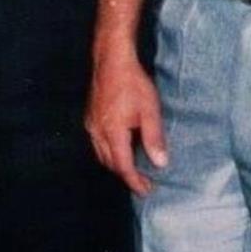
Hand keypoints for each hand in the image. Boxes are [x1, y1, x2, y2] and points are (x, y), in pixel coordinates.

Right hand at [86, 43, 167, 193]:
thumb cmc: (132, 83)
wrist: (111, 60)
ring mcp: (91, 125)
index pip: (123, 166)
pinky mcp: (90, 118)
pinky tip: (122, 148)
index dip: (135, 181)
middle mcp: (97, 132)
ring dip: (117, 164)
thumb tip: (160, 163)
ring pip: (102, 155)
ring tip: (135, 168)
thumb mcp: (150, 110)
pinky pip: (98, 143)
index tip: (146, 191)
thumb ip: (154, 138)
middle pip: (110, 164)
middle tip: (144, 182)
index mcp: (112, 132)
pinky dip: (110, 152)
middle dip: (126, 175)